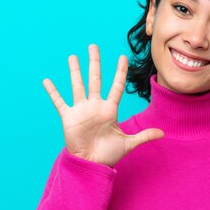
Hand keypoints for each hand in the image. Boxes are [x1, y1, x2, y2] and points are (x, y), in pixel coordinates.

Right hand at [42, 44, 164, 166]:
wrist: (91, 164)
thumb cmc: (109, 154)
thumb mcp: (128, 143)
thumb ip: (144, 136)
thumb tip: (163, 133)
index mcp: (110, 109)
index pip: (117, 86)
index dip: (120, 72)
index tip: (123, 57)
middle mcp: (95, 106)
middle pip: (96, 79)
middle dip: (95, 63)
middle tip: (93, 46)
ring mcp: (81, 110)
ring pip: (78, 86)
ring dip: (75, 71)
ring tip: (72, 56)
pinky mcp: (69, 117)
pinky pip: (59, 102)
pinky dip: (53, 92)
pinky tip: (47, 81)